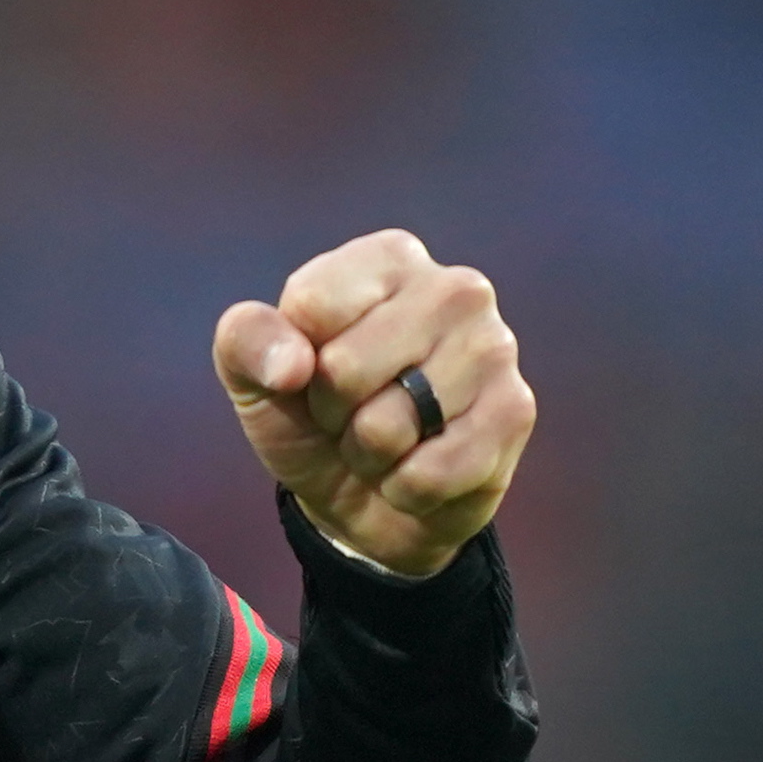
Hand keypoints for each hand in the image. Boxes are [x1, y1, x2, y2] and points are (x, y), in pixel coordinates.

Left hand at [213, 230, 535, 578]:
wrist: (366, 502)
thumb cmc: (314, 420)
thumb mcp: (257, 377)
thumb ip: (247, 343)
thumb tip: (291, 365)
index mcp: (389, 259)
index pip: (311, 306)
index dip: (296, 362)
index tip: (314, 374)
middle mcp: (453, 288)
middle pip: (345, 368)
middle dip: (335, 414)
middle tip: (355, 416)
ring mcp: (493, 347)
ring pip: (387, 426)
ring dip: (372, 456)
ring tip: (391, 442)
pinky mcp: (515, 412)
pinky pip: (427, 473)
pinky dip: (407, 489)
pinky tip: (421, 471)